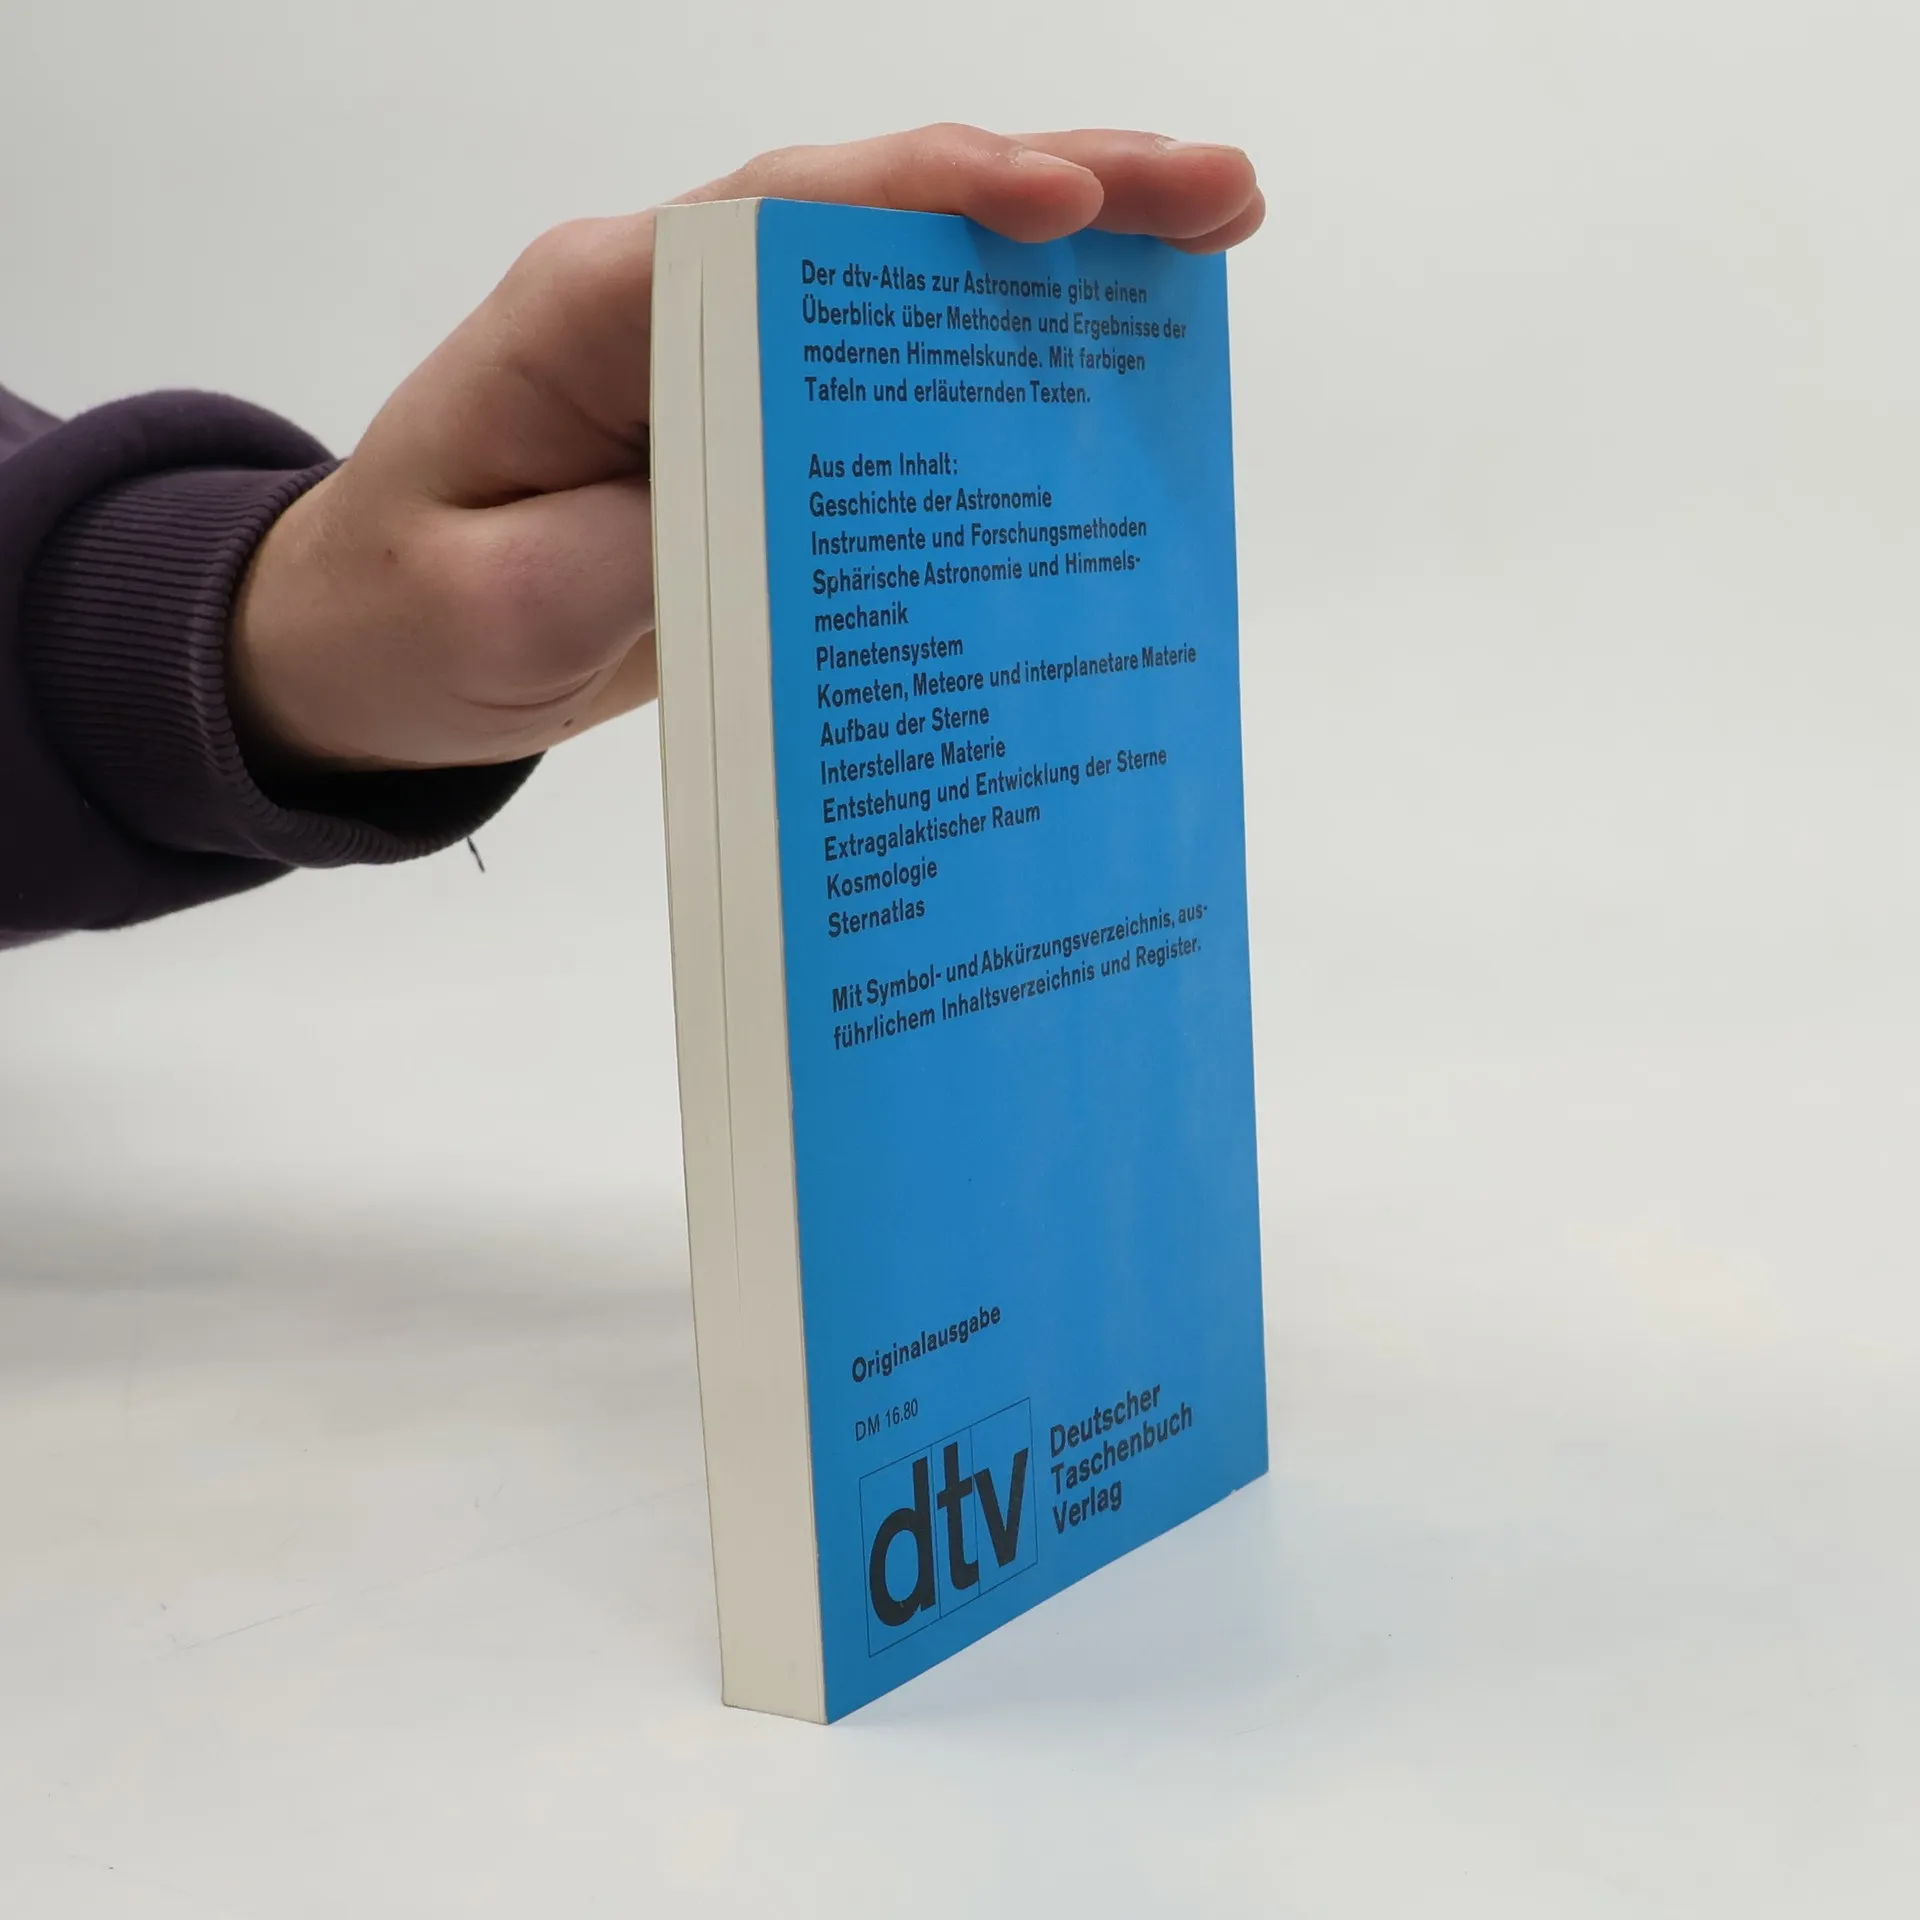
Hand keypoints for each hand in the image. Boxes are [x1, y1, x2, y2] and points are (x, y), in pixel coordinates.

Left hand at [231, 125, 1264, 774]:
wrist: (382, 649)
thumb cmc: (411, 615)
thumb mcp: (489, 606)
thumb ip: (617, 556)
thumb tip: (774, 520)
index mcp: (598, 310)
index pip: (782, 221)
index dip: (929, 198)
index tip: (1058, 208)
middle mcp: (678, 304)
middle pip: (879, 215)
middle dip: (1055, 190)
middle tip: (1216, 192)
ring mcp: (733, 362)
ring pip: (911, 277)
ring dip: (1064, 252)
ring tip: (1212, 232)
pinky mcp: (771, 431)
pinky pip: (904, 373)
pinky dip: (1011, 354)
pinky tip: (1114, 350)